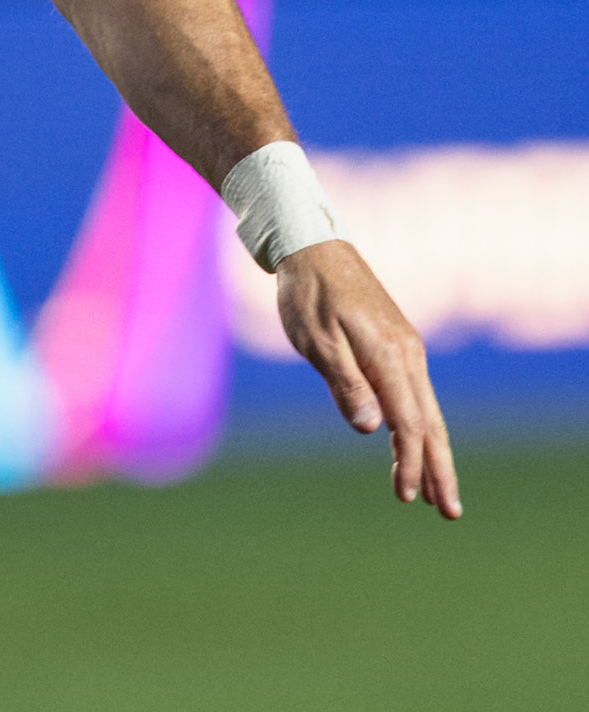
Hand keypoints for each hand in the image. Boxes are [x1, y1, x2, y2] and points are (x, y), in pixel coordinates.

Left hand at [276, 241, 461, 518]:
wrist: (314, 246)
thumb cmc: (310, 293)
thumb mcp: (318, 339)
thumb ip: (345, 383)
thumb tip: (374, 429)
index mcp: (390, 355)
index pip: (408, 422)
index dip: (411, 462)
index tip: (408, 498)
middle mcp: (407, 354)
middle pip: (430, 422)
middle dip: (440, 469)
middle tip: (450, 513)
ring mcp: (406, 348)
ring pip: (426, 410)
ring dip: (433, 452)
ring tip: (439, 494)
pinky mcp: (397, 344)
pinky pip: (415, 394)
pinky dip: (420, 426)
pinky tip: (414, 444)